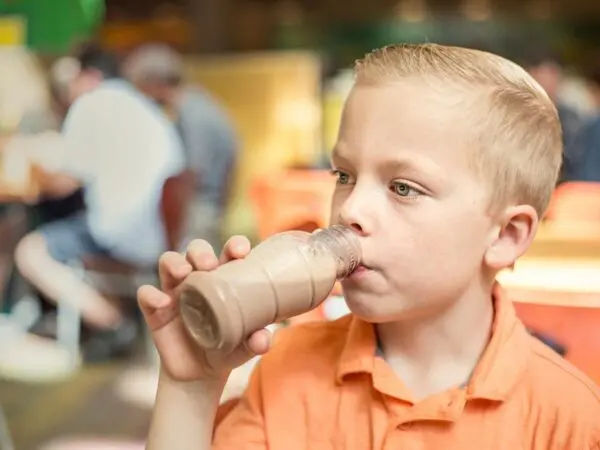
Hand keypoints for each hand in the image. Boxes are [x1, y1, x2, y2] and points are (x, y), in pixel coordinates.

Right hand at [137, 236, 271, 381]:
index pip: (228, 253)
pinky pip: (146, 295)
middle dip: (201, 251)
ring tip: (184, 272)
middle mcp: (198, 279)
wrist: (199, 375)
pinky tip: (162, 303)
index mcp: (224, 279)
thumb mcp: (245, 348)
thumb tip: (265, 338)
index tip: (240, 250)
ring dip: (174, 262)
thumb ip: (256, 341)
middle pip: (195, 250)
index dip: (234, 245)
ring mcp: (174, 292)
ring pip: (168, 262)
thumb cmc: (226, 349)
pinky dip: (151, 295)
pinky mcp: (155, 310)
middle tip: (209, 264)